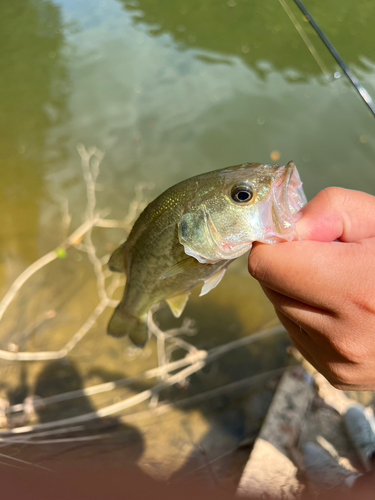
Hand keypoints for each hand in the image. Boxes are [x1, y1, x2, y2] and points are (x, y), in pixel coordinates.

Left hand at [248, 187, 374, 389]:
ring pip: (282, 310)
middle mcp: (344, 336)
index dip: (276, 243)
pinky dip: (309, 317)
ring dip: (298, 292)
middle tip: (327, 258)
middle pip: (270, 287)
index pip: (267, 264)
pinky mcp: (337, 374)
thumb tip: (289, 228)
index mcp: (356, 290)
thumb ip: (332, 210)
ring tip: (340, 285)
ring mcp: (339, 361)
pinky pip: (298, 333)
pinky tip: (343, 309)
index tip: (296, 236)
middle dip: (289, 266)